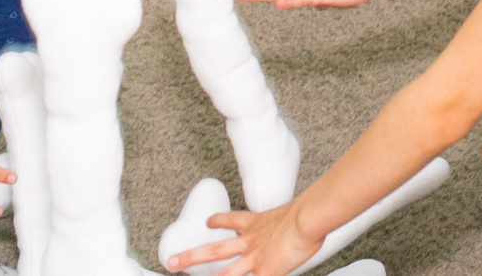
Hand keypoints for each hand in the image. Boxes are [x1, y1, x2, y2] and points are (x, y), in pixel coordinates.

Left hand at [163, 203, 319, 275]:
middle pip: (214, 250)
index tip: (208, 221)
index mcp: (257, 223)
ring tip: (186, 275)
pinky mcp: (265, 272)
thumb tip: (303, 220)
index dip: (219, 221)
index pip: (232, 220)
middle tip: (172, 261)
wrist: (308, 218)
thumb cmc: (309, 213)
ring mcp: (255, 259)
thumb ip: (290, 222)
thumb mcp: (295, 212)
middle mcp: (251, 241)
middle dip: (191, 256)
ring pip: (224, 272)